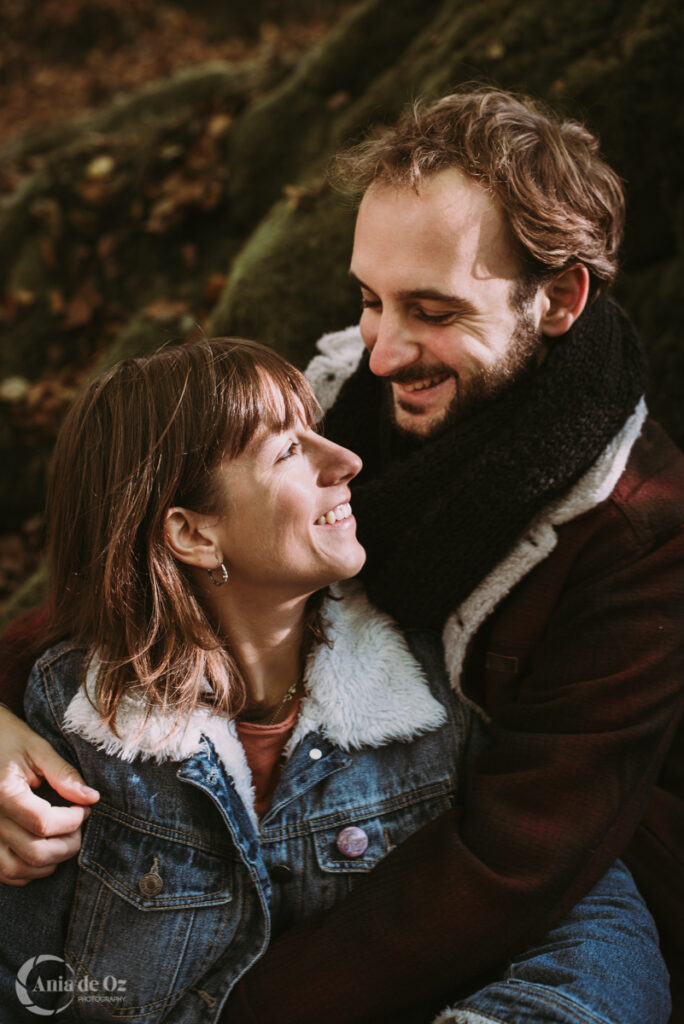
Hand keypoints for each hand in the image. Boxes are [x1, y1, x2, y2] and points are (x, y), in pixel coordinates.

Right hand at [0, 706, 98, 884]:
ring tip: (64, 839)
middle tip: (80, 826)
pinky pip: (4, 872)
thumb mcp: (38, 748)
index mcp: (3, 793)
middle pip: (34, 852)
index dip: (73, 819)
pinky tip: (44, 848)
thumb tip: (92, 798)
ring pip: (17, 870)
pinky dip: (27, 870)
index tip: (86, 808)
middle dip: (68, 844)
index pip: (43, 823)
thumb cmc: (8, 740)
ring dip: (49, 863)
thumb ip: (64, 774)